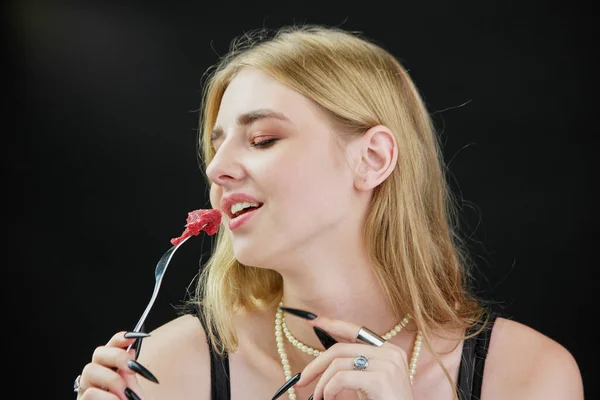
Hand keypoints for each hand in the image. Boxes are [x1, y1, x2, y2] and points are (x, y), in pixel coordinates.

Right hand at [76, 331, 156, 399]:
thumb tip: (131, 353)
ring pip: (91, 370)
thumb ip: (130, 373)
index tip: (135, 337)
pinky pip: (90, 393)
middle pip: (99, 353)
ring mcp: (86, 387)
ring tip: (127, 395)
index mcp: (110, 366)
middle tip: (133, 368)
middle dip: (118, 357)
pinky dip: (108, 398)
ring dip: (113, 381)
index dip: (121, 338)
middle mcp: (96, 374)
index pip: (112, 344)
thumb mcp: (133, 388)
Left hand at [296, 316, 414, 399]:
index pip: (355, 330)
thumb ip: (355, 367)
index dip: (331, 323)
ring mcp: (387, 364)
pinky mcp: (381, 378)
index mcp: (388, 350)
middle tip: (302, 380)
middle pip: (340, 349)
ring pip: (338, 364)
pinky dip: (329, 390)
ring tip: (320, 398)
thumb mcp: (370, 382)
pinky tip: (330, 399)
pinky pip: (341, 378)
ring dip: (322, 384)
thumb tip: (324, 362)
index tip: (311, 320)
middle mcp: (389, 352)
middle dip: (316, 364)